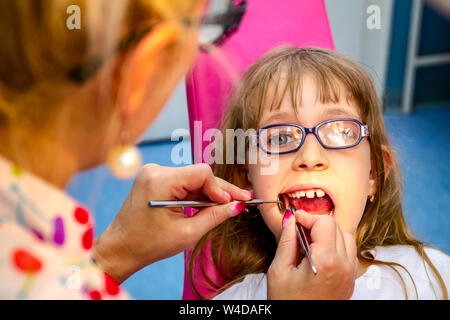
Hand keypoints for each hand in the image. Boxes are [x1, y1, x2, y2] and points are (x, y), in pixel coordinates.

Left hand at [93, 163, 250, 282]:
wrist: (121, 248)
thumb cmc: (149, 244)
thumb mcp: (187, 232)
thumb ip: (215, 216)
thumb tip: (238, 206)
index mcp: (160, 181)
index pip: (202, 173)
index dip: (220, 188)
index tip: (233, 203)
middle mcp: (155, 171)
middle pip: (198, 174)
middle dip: (219, 190)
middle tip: (241, 201)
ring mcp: (153, 173)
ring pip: (192, 178)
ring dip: (209, 193)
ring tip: (227, 206)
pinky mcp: (154, 179)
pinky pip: (182, 182)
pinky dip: (196, 194)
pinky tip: (210, 204)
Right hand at [267, 210, 357, 299]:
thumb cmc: (288, 302)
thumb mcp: (279, 270)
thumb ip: (287, 240)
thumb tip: (290, 219)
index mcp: (327, 261)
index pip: (324, 223)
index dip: (307, 217)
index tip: (295, 219)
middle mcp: (344, 266)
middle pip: (337, 227)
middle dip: (317, 224)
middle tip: (299, 231)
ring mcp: (349, 275)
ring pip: (347, 238)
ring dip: (329, 234)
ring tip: (310, 243)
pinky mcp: (350, 281)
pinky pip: (350, 253)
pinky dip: (337, 247)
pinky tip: (319, 254)